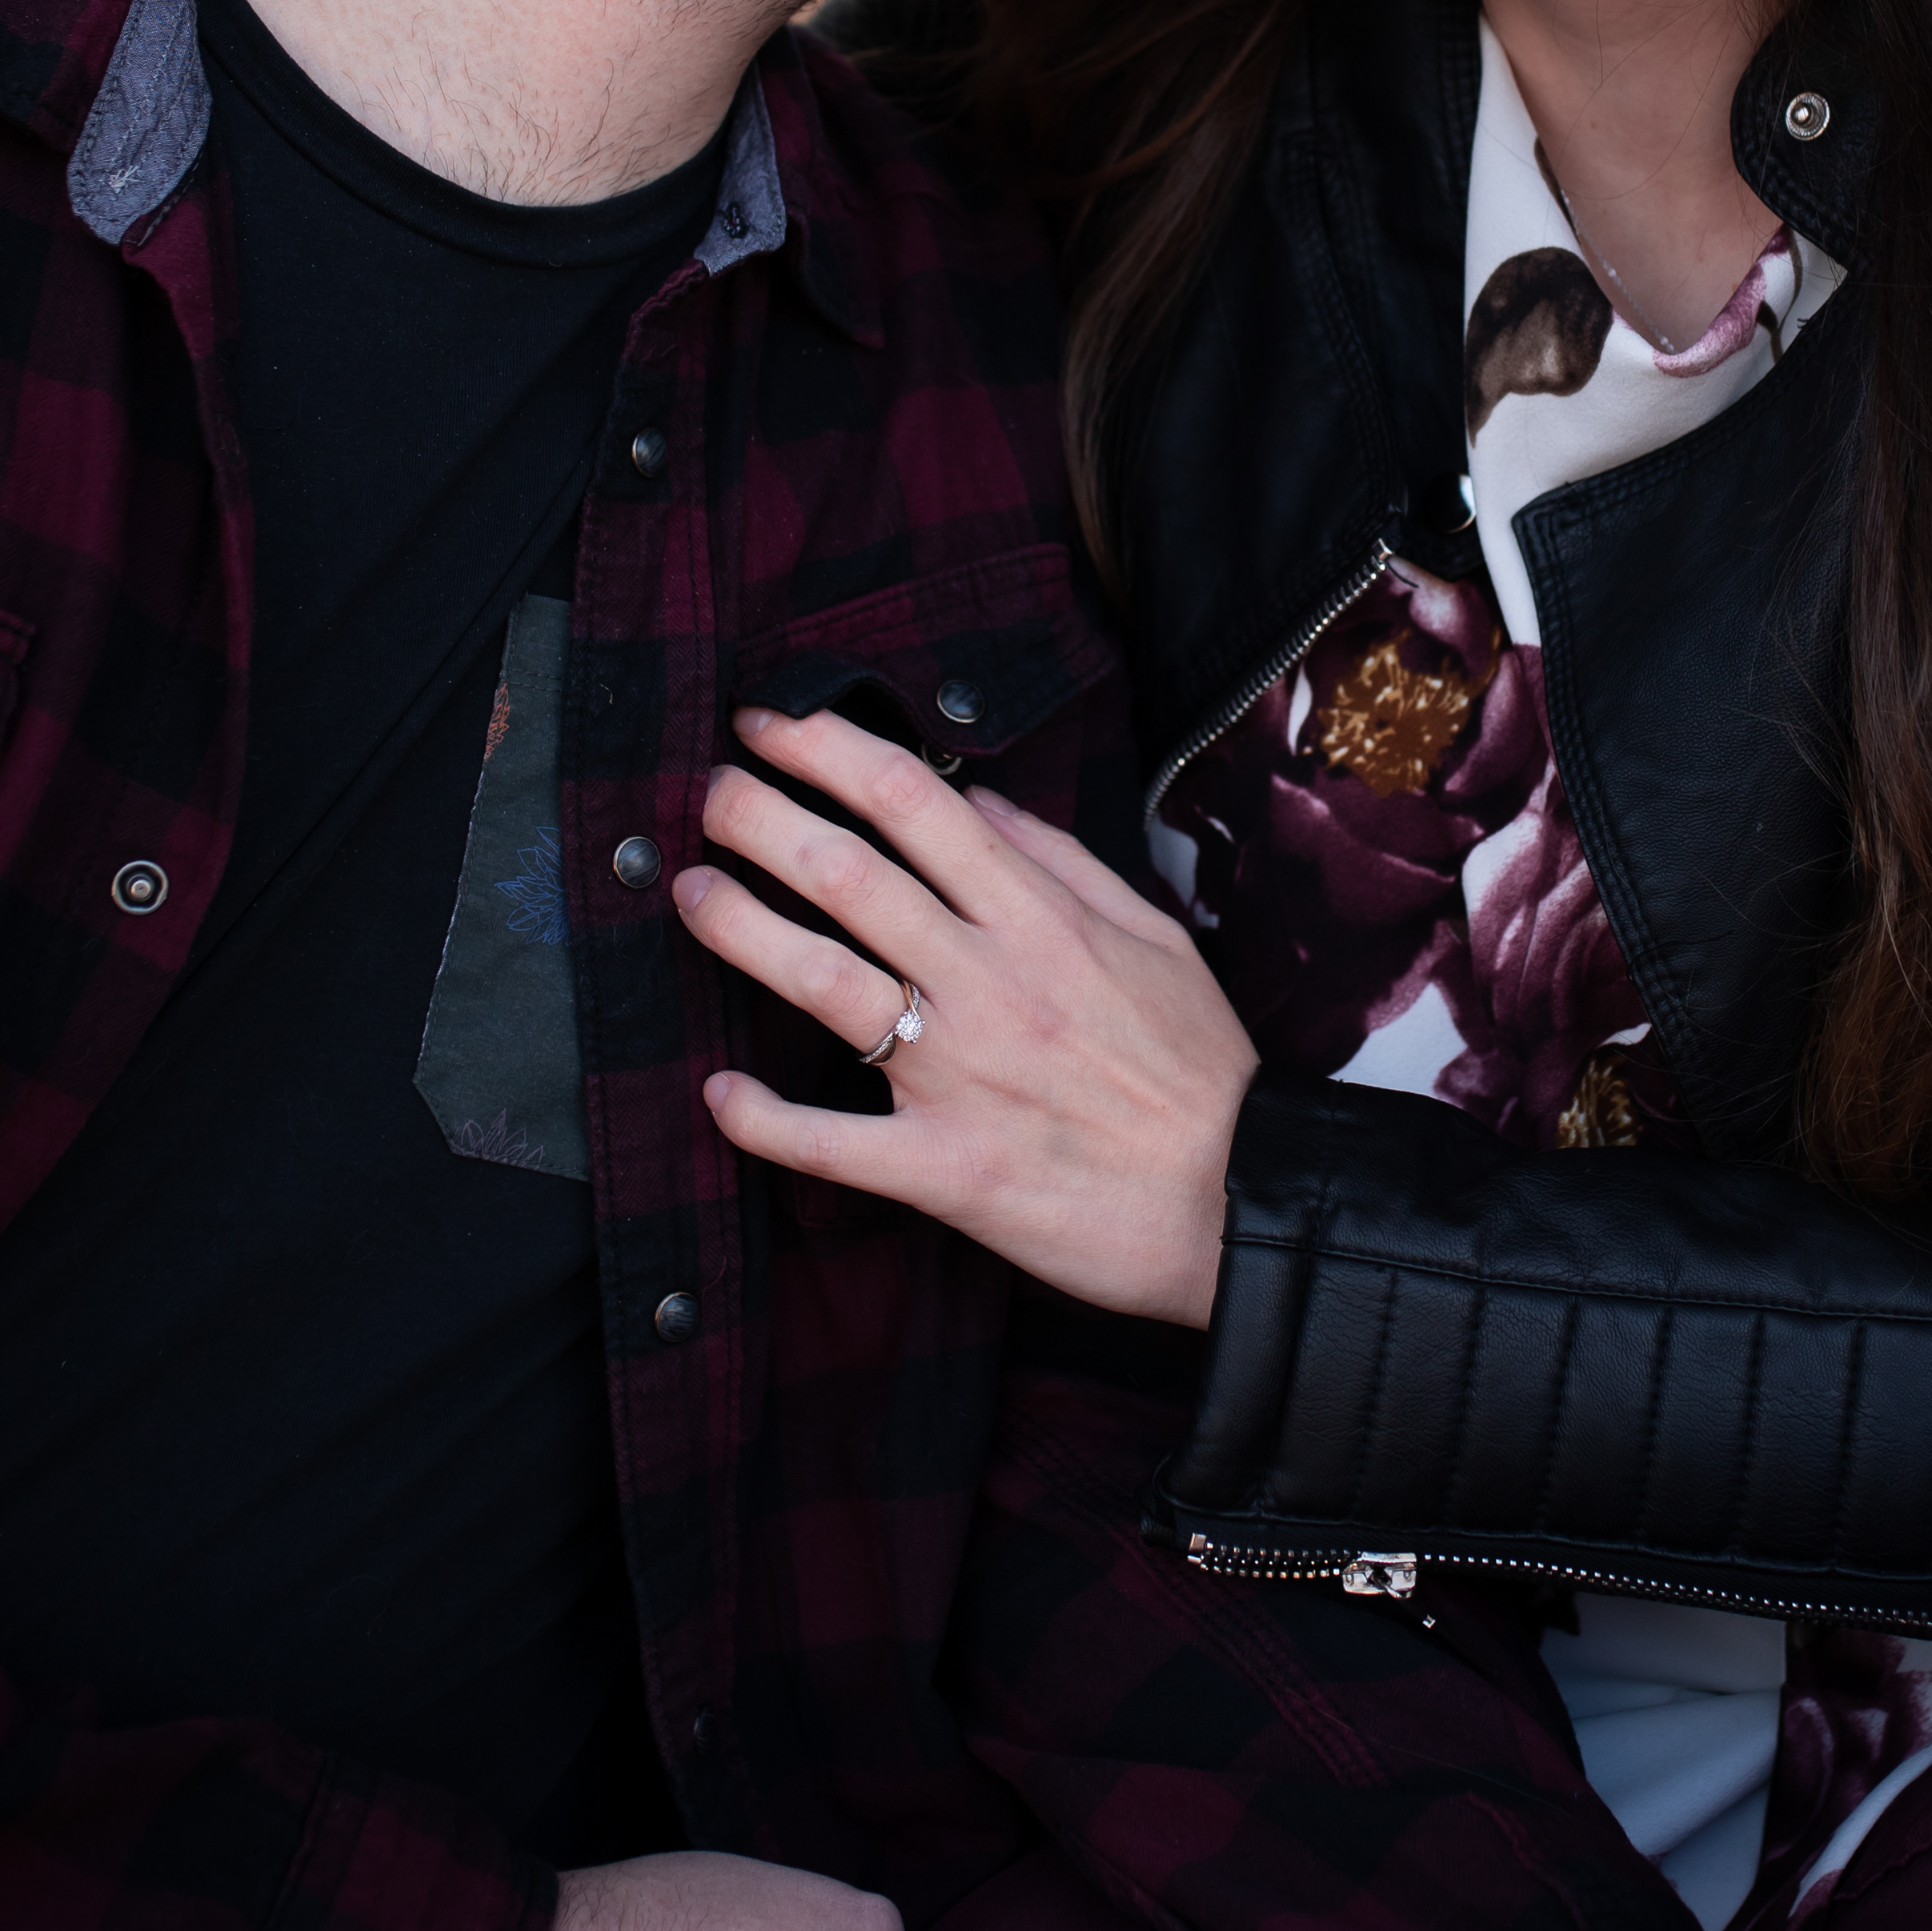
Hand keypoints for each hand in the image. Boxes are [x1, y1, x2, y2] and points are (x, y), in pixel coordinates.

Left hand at [672, 705, 1257, 1326]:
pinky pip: (833, 1144)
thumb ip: (1062, 861)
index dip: (825, 750)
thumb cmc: (1202, 1069)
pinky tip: (717, 1096)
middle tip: (708, 795)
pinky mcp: (946, 1170)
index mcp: (1040, 918)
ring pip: (823, 983)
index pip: (912, 803)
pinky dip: (766, 1122)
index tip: (768, 727)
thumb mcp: (1154, 935)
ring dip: (739, 931)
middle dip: (759, 819)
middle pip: (847, 873)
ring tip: (687, 894)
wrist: (1244, 1203)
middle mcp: (990, 981)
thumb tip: (977, 798)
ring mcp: (961, 1076)